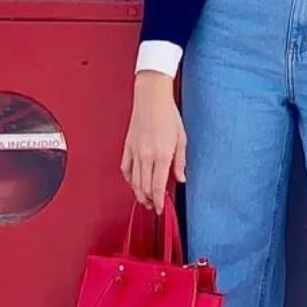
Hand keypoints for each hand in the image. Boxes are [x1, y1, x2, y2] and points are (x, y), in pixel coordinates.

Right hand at [121, 72, 186, 212]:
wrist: (151, 98)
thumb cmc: (168, 115)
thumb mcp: (182, 139)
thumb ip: (180, 162)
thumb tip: (181, 178)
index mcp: (162, 155)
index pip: (158, 187)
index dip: (158, 201)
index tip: (159, 208)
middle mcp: (147, 156)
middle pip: (144, 187)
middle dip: (148, 200)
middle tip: (152, 207)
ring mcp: (135, 152)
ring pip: (133, 181)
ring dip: (138, 193)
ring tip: (144, 199)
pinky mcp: (127, 147)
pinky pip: (125, 168)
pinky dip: (129, 179)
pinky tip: (134, 183)